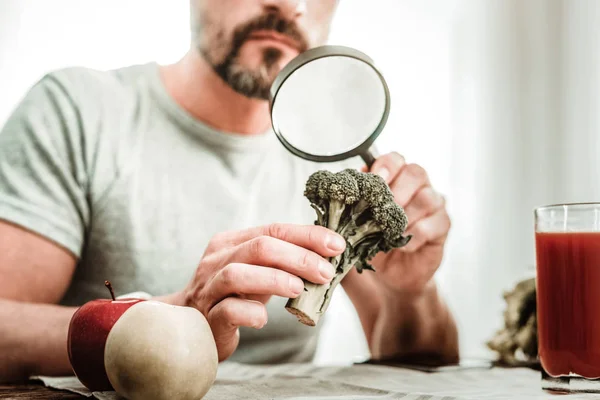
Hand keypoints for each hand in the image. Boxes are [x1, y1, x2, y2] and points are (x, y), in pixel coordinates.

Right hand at [177, 224, 344, 360]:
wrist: (194, 327)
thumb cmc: (234, 295)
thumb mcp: (258, 271)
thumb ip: (284, 260)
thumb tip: (330, 255)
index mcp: (231, 242)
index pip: (273, 230)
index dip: (307, 236)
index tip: (336, 245)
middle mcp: (217, 260)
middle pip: (259, 247)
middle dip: (298, 257)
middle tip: (326, 272)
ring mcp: (209, 288)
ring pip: (238, 274)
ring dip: (275, 279)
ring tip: (300, 289)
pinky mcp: (208, 318)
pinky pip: (228, 310)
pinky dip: (250, 312)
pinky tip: (265, 318)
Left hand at [361, 152, 450, 296]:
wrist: (386, 277)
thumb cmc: (370, 243)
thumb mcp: (355, 223)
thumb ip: (353, 202)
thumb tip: (347, 186)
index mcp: (394, 179)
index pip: (396, 160)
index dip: (387, 166)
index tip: (375, 179)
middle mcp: (416, 187)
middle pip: (416, 173)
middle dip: (397, 191)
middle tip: (382, 210)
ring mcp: (432, 206)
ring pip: (427, 197)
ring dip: (406, 215)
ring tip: (390, 232)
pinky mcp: (442, 227)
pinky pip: (435, 223)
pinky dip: (416, 234)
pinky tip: (402, 245)